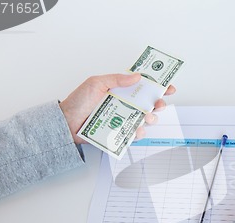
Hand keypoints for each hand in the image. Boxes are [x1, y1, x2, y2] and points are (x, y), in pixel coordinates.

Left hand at [59, 73, 175, 143]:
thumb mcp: (96, 83)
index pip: (144, 87)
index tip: (168, 87)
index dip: (159, 87)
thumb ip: (116, 79)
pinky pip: (134, 134)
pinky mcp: (120, 132)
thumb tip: (136, 76)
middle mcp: (125, 104)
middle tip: (159, 105)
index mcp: (121, 90)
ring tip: (147, 117)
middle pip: (150, 104)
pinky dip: (138, 133)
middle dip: (159, 104)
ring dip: (151, 119)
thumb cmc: (78, 101)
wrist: (66, 123)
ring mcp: (124, 119)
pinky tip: (136, 130)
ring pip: (146, 120)